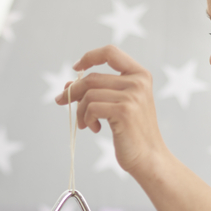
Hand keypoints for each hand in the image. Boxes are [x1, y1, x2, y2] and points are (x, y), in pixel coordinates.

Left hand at [55, 45, 166, 177]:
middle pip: (92, 77)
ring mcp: (133, 96)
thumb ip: (97, 91)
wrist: (148, 158)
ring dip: (80, 111)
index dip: (89, 57)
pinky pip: (91, 108)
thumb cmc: (131, 133)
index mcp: (140, 75)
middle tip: (61, 102)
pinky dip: (86, 119)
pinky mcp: (124, 111)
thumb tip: (67, 85)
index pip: (110, 52)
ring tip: (86, 124)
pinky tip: (95, 129)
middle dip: (73, 92)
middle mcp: (138, 81)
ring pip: (88, 94)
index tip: (76, 68)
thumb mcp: (117, 106)